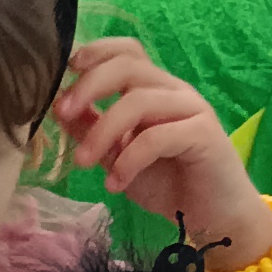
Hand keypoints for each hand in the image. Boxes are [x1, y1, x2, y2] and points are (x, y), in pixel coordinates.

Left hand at [52, 33, 268, 259]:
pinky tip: (115, 184)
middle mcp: (173, 91)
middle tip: (61, 113)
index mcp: (153, 89)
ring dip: (102, 131)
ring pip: (139, 101)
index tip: (65, 71)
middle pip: (128, 67)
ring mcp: (192, 109)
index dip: (96, 52)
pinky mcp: (204, 134)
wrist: (213, 219)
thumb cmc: (168, 184)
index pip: (127, 51)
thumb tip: (59, 108)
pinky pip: (158, 136)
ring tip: (83, 163)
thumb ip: (92, 130)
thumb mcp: (117, 157)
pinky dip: (129, 159)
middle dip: (89, 87)